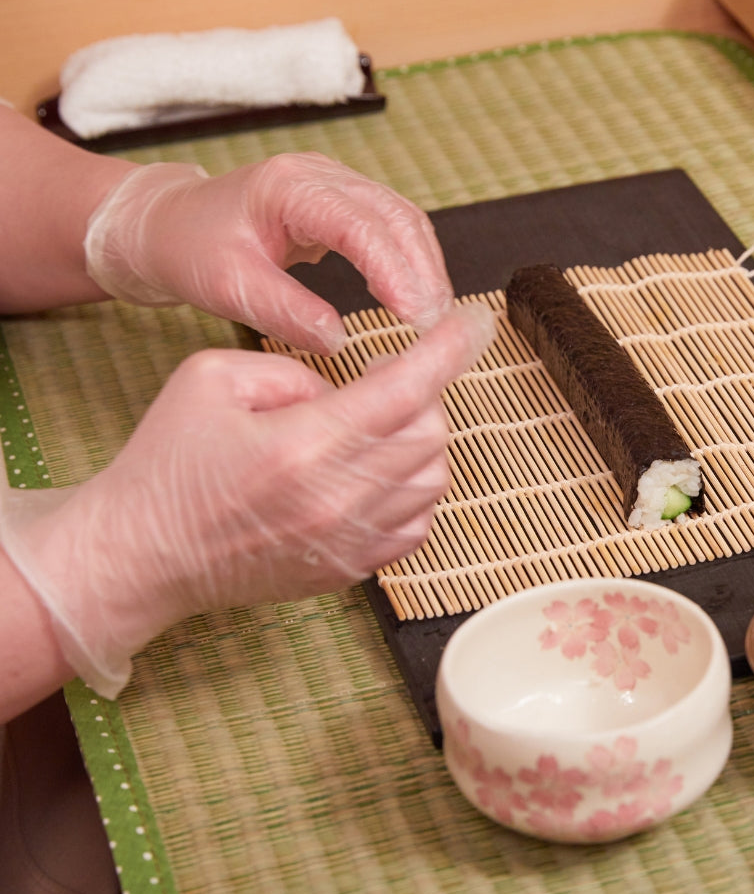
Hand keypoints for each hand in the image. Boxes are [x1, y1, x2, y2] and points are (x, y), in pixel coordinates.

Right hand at [0, 302, 492, 696]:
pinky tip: (377, 472)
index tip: (472, 323)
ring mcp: (349, 542)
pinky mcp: (350, 570)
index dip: (448, 350)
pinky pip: (418, 526)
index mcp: (302, 444)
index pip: (406, 389)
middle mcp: (337, 499)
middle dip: (424, 392)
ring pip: (433, 480)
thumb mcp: (210, 378)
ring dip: (420, 441)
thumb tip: (343, 385)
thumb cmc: (167, 464)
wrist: (142, 556)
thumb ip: (290, 368)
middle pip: (431, 433)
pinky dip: (413, 490)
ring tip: (376, 425)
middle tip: (388, 375)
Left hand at [83, 152, 452, 353]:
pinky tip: (416, 298)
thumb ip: (284, 312)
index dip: (394, 270)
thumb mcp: (227, 287)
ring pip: (402, 219)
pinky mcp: (340, 205)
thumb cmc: (189, 248)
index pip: (359, 224)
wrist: (167, 225)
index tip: (416, 316)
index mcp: (287, 187)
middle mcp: (319, 175)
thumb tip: (338, 341)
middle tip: (437, 326)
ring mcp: (334, 185)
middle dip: (424, 271)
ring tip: (435, 318)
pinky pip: (391, 227)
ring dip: (425, 267)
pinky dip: (410, 262)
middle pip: (396, 215)